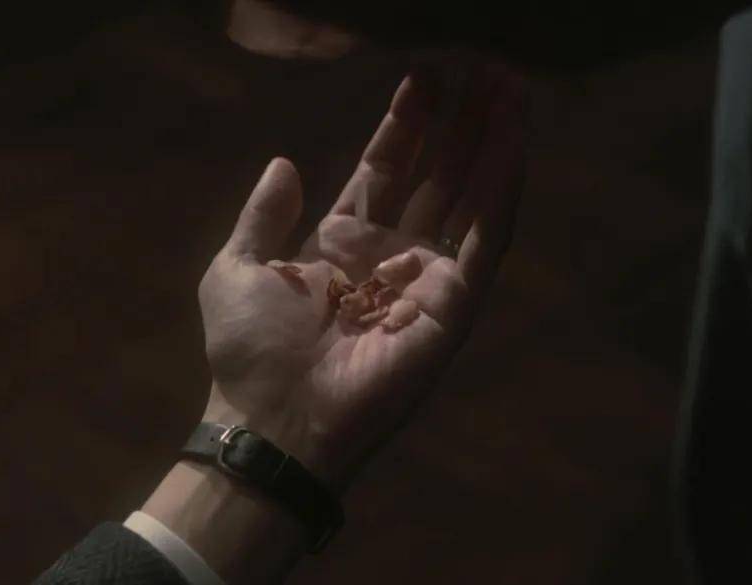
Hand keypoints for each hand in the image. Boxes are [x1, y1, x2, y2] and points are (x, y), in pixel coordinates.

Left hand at [199, 65, 528, 486]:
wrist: (273, 418)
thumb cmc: (250, 351)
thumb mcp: (237, 268)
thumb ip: (263, 216)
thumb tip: (283, 163)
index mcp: (342, 244)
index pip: (384, 170)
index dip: (404, 125)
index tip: (422, 76)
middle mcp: (391, 255)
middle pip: (435, 176)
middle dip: (458, 125)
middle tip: (483, 71)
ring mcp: (426, 279)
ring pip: (467, 199)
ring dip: (490, 147)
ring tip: (509, 91)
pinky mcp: (453, 305)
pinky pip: (482, 241)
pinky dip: (500, 194)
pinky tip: (514, 146)